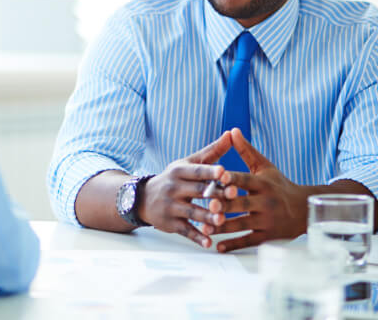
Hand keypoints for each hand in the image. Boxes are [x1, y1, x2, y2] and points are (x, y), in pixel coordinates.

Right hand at [138, 131, 237, 248]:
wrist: (144, 198)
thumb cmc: (175, 178)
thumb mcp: (188, 163)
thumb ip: (212, 151)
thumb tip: (231, 134)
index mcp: (179, 171)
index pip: (196, 170)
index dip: (210, 171)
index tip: (224, 171)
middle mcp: (173, 188)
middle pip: (197, 191)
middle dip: (215, 194)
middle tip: (233, 195)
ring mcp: (170, 207)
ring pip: (191, 212)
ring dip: (207, 217)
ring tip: (222, 221)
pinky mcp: (170, 223)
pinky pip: (185, 230)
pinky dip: (197, 237)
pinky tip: (209, 243)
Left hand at [209, 128, 308, 251]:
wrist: (304, 209)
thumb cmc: (279, 185)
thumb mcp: (265, 166)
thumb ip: (246, 151)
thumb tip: (232, 131)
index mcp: (263, 183)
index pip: (245, 179)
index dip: (232, 178)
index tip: (218, 176)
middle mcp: (266, 202)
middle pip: (241, 203)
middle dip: (224, 204)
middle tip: (207, 205)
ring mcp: (267, 220)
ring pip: (242, 224)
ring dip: (223, 226)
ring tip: (205, 227)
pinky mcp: (267, 236)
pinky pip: (248, 240)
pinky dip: (233, 244)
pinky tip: (218, 246)